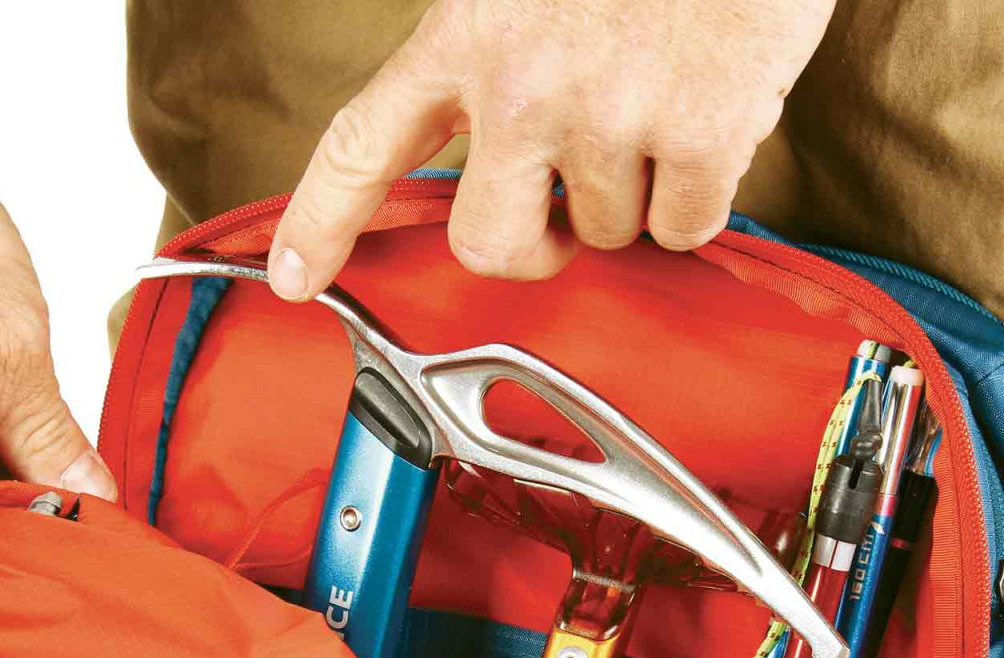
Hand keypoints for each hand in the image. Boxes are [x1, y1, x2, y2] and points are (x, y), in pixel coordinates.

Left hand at [269, 0, 833, 299]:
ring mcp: (609, 114)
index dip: (320, 222)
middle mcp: (522, 83)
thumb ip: (486, 55)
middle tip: (563, 218)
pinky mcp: (698, 135)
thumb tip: (496, 158)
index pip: (362, 145)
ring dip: (632, 193)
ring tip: (659, 103)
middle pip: (487, 245)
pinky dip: (698, 196)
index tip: (293, 279)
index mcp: (464, 32)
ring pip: (605, 235)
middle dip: (533, 247)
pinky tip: (710, 117)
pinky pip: (682, 228)